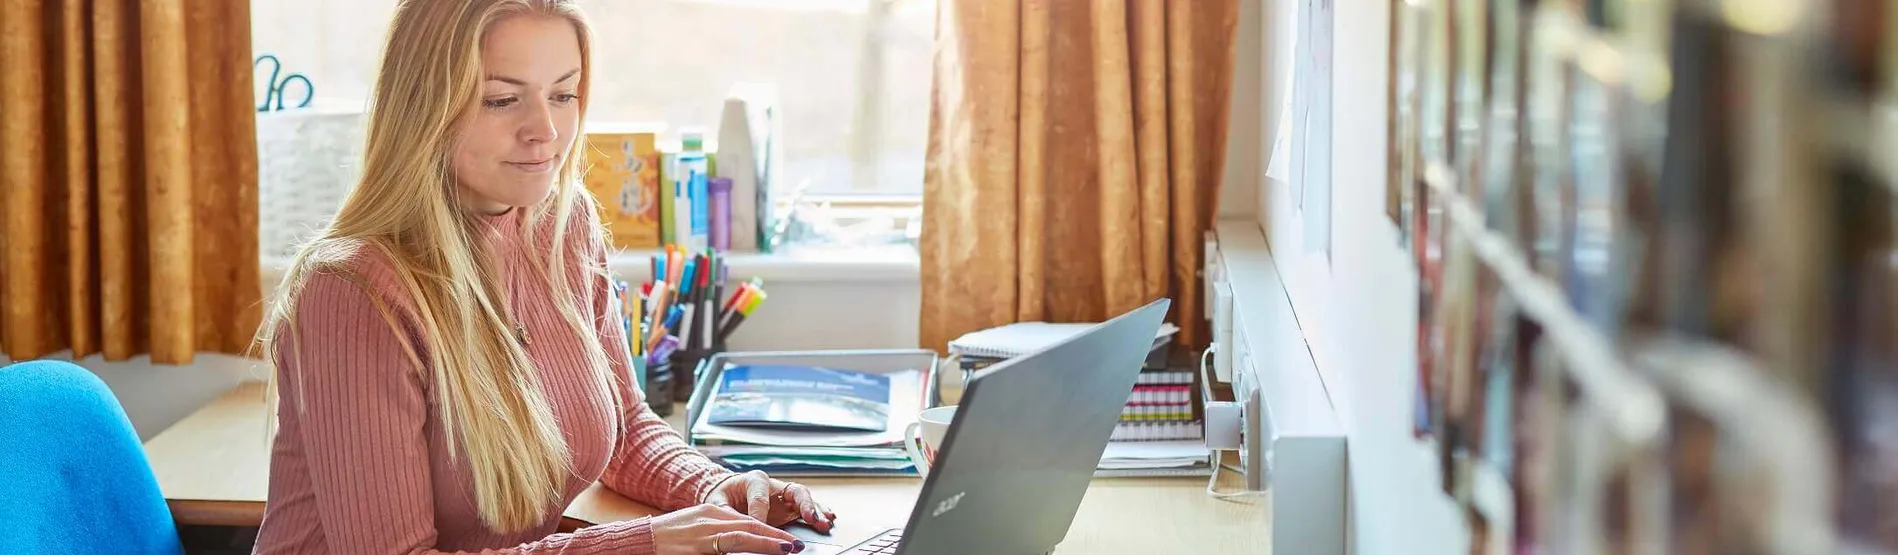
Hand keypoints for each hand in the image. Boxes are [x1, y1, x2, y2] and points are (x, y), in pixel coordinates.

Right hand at [650, 503, 806, 553]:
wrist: (636, 540)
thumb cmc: (665, 540)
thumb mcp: (697, 532)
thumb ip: (720, 537)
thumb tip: (745, 545)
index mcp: (713, 514)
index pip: (749, 521)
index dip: (772, 531)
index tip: (790, 542)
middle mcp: (711, 519)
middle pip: (751, 526)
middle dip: (776, 537)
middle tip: (797, 547)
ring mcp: (702, 534)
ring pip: (742, 536)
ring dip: (766, 544)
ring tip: (786, 550)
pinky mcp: (695, 548)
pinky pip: (724, 549)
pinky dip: (742, 550)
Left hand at [703, 470, 836, 532]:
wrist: (727, 493)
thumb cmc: (723, 495)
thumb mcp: (718, 502)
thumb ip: (726, 513)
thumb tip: (733, 527)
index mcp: (754, 480)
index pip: (760, 498)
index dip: (760, 514)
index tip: (760, 528)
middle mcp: (773, 485)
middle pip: (794, 491)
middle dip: (804, 505)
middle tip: (810, 517)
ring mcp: (784, 495)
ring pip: (805, 499)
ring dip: (816, 510)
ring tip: (824, 522)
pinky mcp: (790, 506)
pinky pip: (807, 508)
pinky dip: (818, 513)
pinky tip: (827, 520)